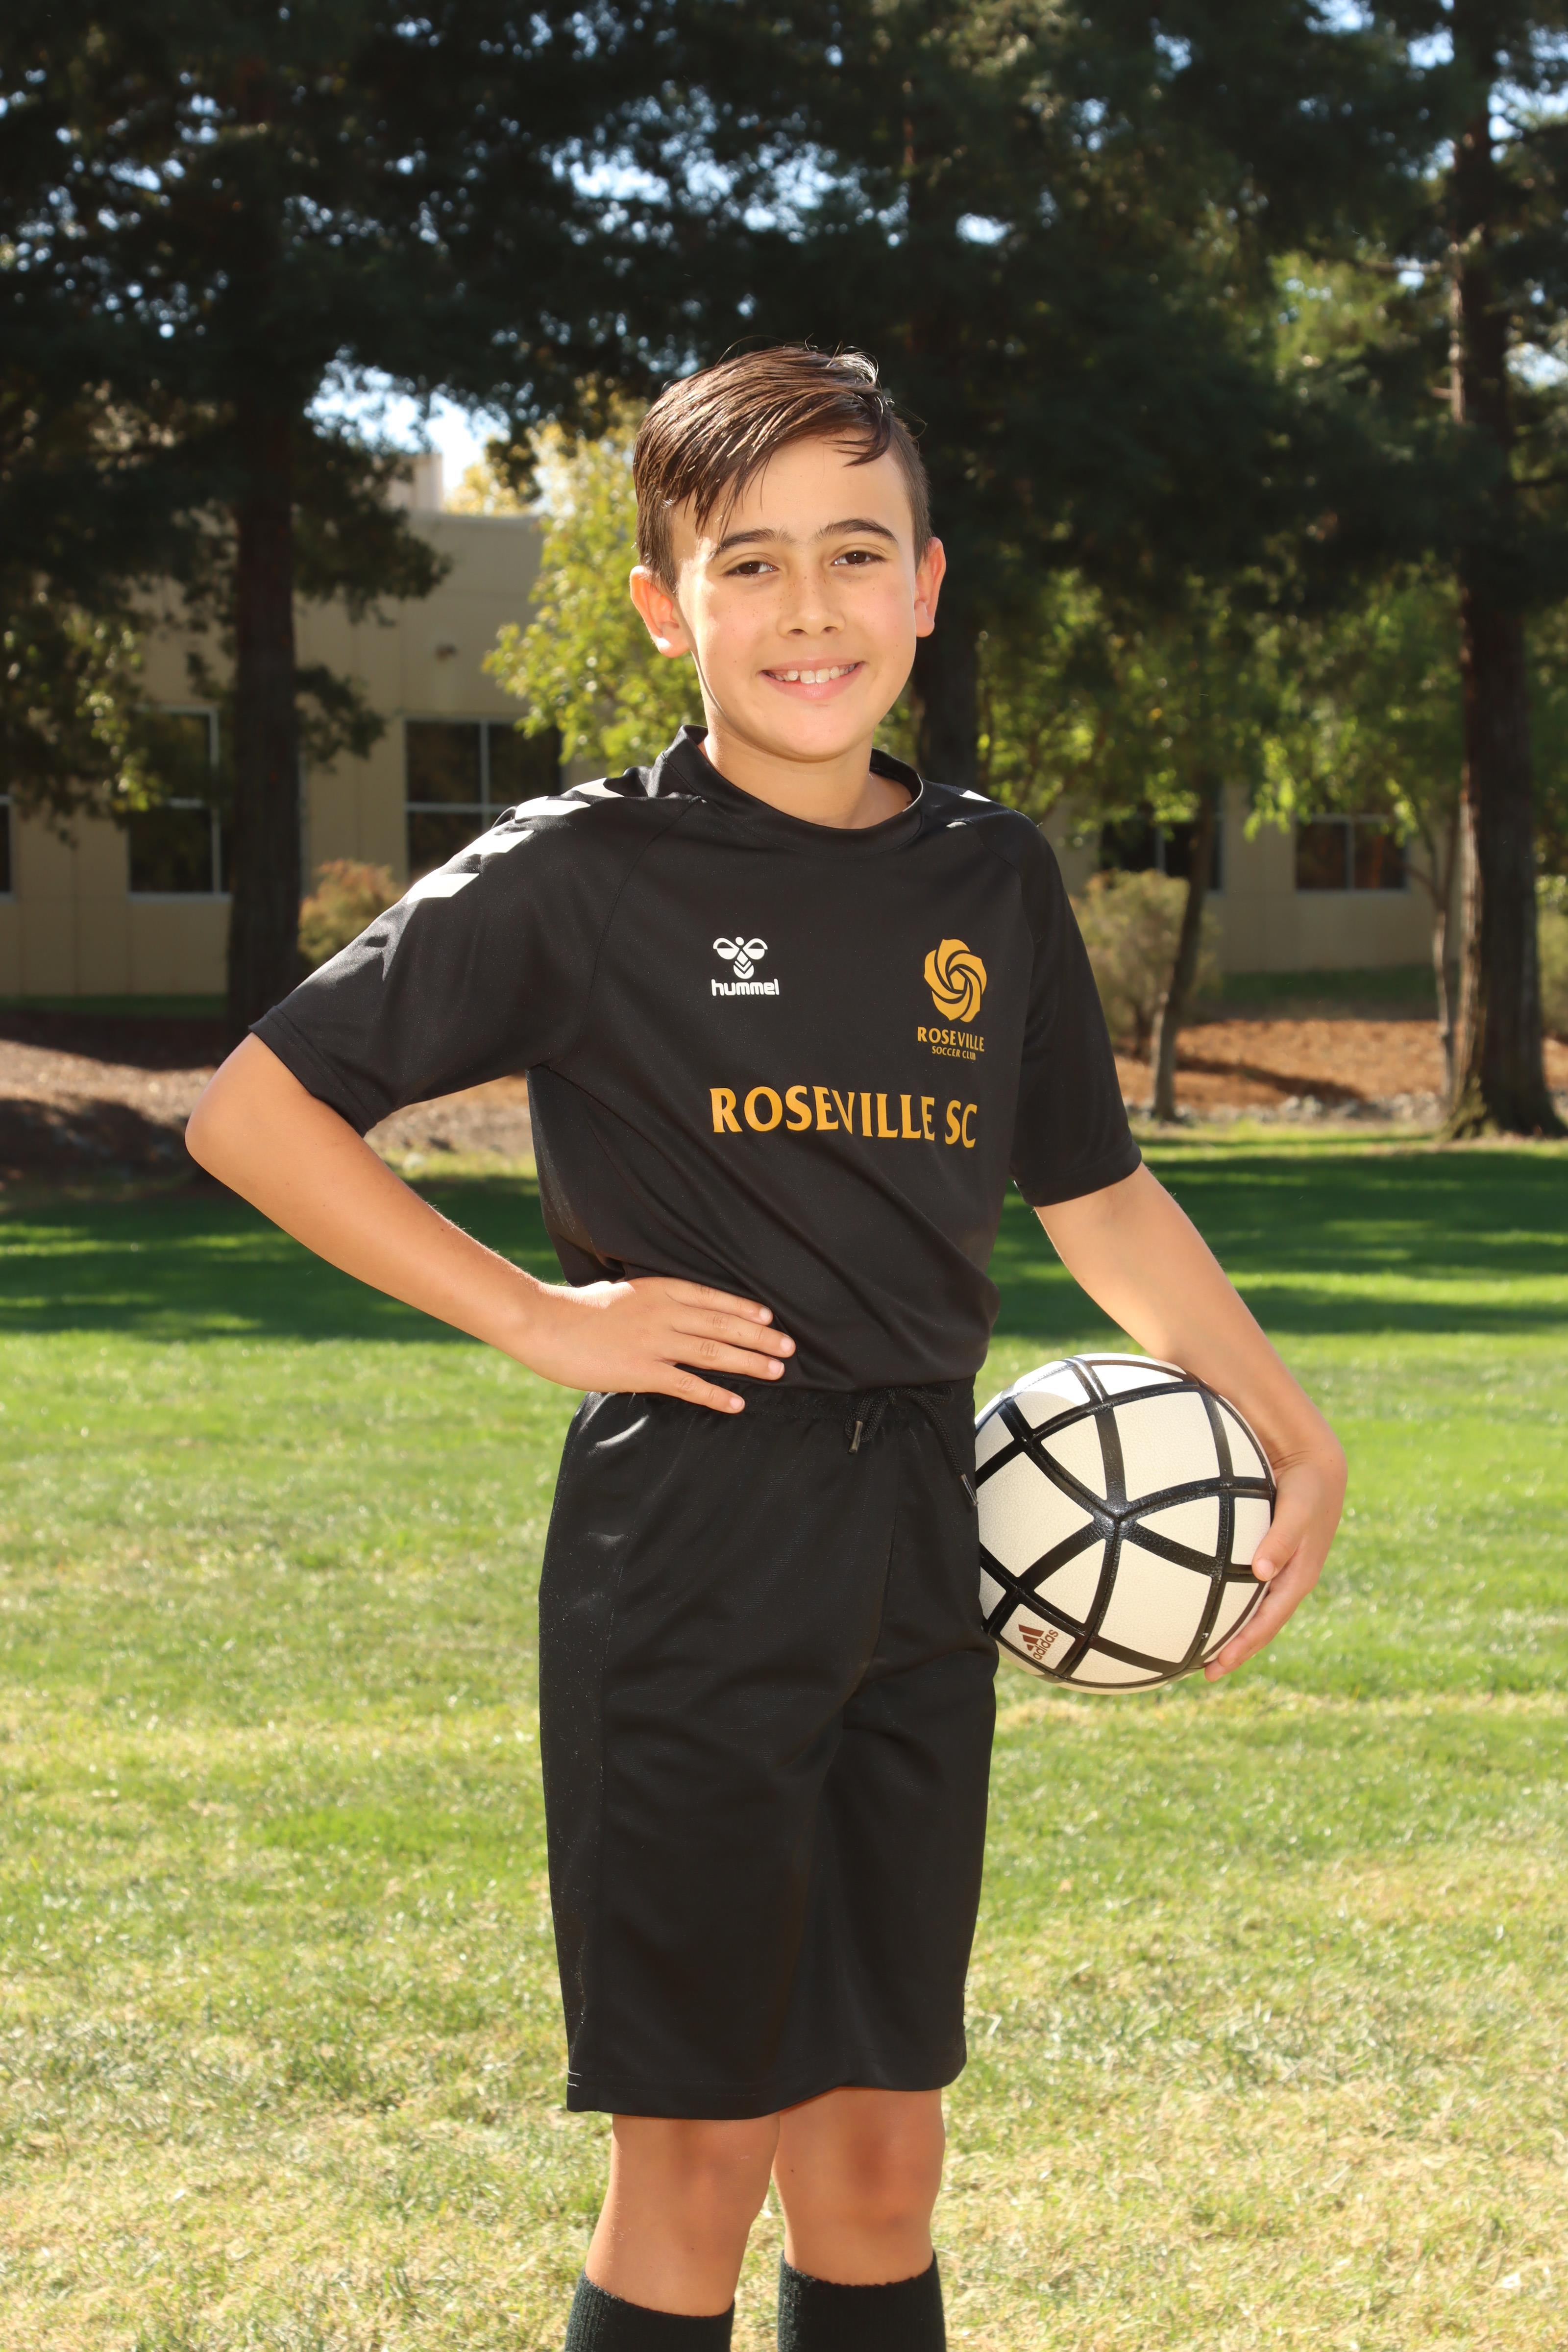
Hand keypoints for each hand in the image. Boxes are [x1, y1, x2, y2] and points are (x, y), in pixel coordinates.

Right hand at [513, 1275, 793, 1411]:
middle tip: (789, 1346)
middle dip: (760, 1336)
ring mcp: (654, 1342)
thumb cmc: (576, 1310)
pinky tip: (737, 1403)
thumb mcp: (620, 1292)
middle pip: (722, 1324)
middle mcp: (663, 1313)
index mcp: (657, 1290)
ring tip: (777, 1371)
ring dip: (750, 1362)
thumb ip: (648, 1301)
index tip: (769, 1316)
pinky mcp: (642, 1370)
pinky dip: (716, 1395)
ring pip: (713, 1352)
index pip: (712, 1298)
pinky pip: (688, 1385)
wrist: (544, 1323)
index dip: (743, 1308)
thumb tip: (667, 1310)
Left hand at [1204, 1440, 1345, 1679]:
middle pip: (1258, 1626)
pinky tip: (1200, 1599)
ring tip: (1199, 1648)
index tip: (1219, 1666)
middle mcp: (1286, 1581)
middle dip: (1235, 1651)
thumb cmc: (1307, 1488)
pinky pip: (1244, 1586)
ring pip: (1251, 1610)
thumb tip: (1261, 1571)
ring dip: (1230, 1631)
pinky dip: (1226, 1599)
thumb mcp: (1298, 1511)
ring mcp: (1277, 1571)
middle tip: (1205, 1673)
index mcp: (1297, 1579)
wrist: (1316, 1467)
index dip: (1244, 1647)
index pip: (1267, 1623)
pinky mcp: (1267, 1556)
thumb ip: (1281, 1539)